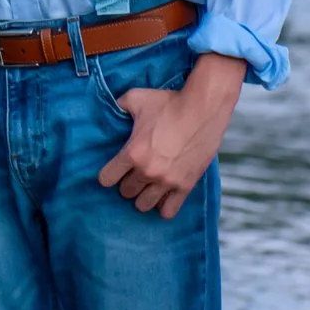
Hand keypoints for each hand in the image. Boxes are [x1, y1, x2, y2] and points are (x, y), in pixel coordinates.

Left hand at [97, 52, 245, 217]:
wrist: (203, 110)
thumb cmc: (169, 103)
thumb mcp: (136, 98)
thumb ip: (120, 105)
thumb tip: (114, 107)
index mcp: (132, 153)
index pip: (106, 179)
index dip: (107, 175)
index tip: (113, 170)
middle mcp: (147, 171)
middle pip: (126, 192)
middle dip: (127, 184)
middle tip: (133, 175)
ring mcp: (167, 181)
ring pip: (144, 205)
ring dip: (143, 197)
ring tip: (147, 187)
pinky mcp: (186, 186)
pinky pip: (169, 211)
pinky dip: (163, 207)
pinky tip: (163, 197)